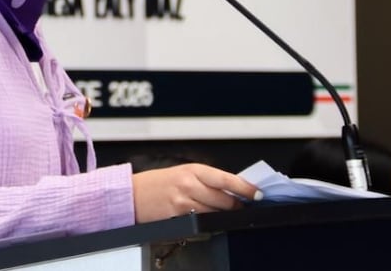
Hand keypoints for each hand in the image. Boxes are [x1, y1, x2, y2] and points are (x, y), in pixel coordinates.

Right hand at [131, 163, 261, 222]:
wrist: (132, 194)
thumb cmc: (158, 183)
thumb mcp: (183, 173)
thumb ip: (207, 180)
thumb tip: (233, 189)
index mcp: (194, 169)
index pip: (227, 179)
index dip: (245, 188)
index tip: (258, 193)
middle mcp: (189, 184)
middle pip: (224, 199)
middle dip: (236, 205)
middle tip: (241, 206)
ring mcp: (184, 202)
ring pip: (215, 213)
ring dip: (223, 214)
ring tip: (223, 212)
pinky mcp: (178, 217)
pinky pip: (201, 221)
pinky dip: (207, 221)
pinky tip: (205, 217)